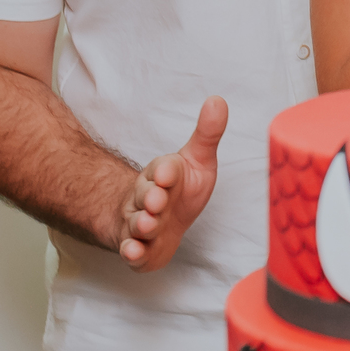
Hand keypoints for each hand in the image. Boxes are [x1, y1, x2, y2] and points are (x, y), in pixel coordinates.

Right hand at [118, 96, 227, 271]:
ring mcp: (139, 222)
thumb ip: (207, 134)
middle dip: (151, 198)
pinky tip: (133, 251)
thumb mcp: (197, 161)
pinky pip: (131, 249)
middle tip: (158, 200)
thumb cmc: (180, 189)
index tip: (169, 172)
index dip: (166, 171)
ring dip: (142, 224)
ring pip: (137, 223)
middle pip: (146, 195)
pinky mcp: (138, 246)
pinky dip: (131, 251)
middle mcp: (147, 197)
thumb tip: (218, 100)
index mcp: (163, 174)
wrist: (158, 220)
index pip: (164, 169)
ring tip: (149, 225)